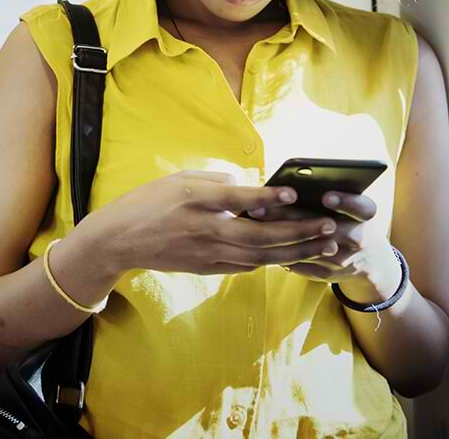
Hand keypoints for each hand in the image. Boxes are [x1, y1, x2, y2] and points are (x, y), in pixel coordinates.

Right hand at [94, 171, 339, 275]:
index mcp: (195, 200)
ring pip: (259, 256)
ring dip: (295, 251)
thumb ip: (215, 181)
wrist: (119, 239)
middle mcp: (204, 229)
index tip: (293, 193)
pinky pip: (245, 266)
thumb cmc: (147, 202)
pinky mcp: (205, 268)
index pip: (238, 199)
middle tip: (329, 226)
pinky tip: (291, 255)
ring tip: (324, 245)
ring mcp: (206, 253)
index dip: (267, 198)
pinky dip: (271, 261)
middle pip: (259, 235)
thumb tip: (248, 188)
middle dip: (299, 232)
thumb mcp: (178, 179)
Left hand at [248, 191, 402, 302]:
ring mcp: (343, 260)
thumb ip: (328, 194)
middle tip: (260, 205)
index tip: (325, 196)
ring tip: (252, 219)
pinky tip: (256, 238)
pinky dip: (278, 250)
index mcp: (365, 217)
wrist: (369, 261)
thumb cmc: (349, 220)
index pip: (361, 208)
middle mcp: (358, 239)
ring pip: (306, 247)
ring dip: (278, 234)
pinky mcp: (327, 274)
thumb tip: (288, 181)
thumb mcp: (349, 206)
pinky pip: (299, 263)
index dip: (345, 202)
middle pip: (324, 227)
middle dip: (291, 215)